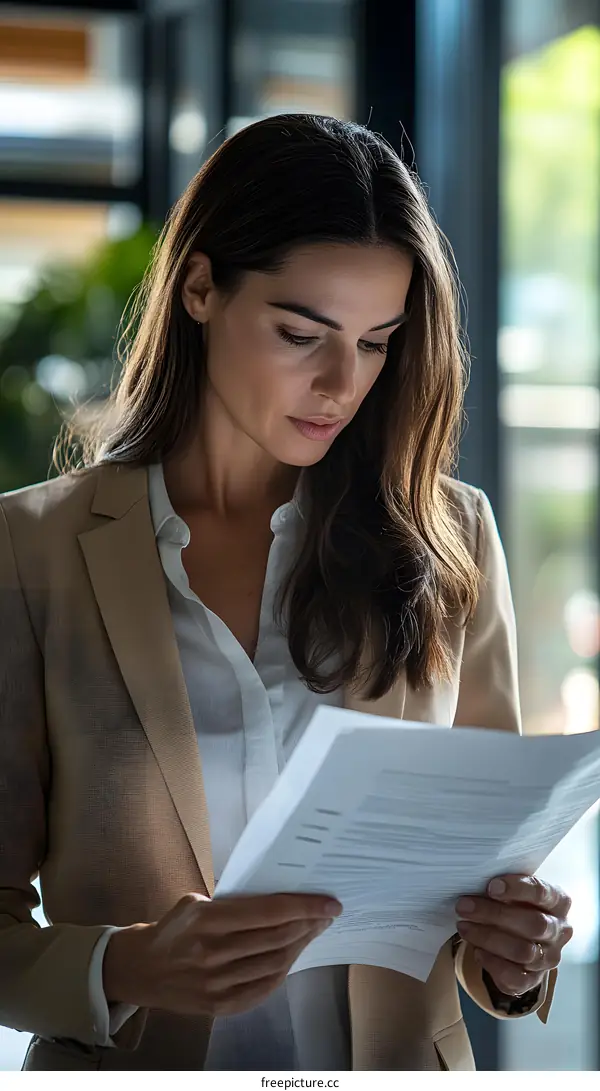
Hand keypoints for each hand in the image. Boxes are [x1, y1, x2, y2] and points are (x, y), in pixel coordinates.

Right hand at [103, 891, 341, 1016]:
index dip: (303, 907)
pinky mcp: (218, 1006)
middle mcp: (212, 953)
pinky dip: (283, 971)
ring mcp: (216, 983)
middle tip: (326, 914)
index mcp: (207, 920)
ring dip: (300, 946)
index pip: (268, 912)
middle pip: (276, 938)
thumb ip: (232, 901)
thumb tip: (278, 894)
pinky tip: (293, 955)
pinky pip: (263, 989)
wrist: (142, 969)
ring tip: (314, 931)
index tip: (329, 903)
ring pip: (274, 963)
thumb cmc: (174, 928)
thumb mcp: (195, 902)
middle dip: (309, 924)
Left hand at [455, 874, 572, 996]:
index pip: (543, 893)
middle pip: (534, 924)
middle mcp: (559, 931)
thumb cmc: (515, 905)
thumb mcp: (514, 890)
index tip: (491, 887)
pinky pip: (516, 978)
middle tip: (464, 907)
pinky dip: (493, 964)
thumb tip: (474, 883)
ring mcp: (549, 958)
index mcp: (558, 902)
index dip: (517, 889)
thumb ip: (502, 887)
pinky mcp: (535, 980)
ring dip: (488, 938)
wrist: (520, 936)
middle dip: (495, 914)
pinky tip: (477, 951)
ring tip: (464, 926)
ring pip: (523, 952)